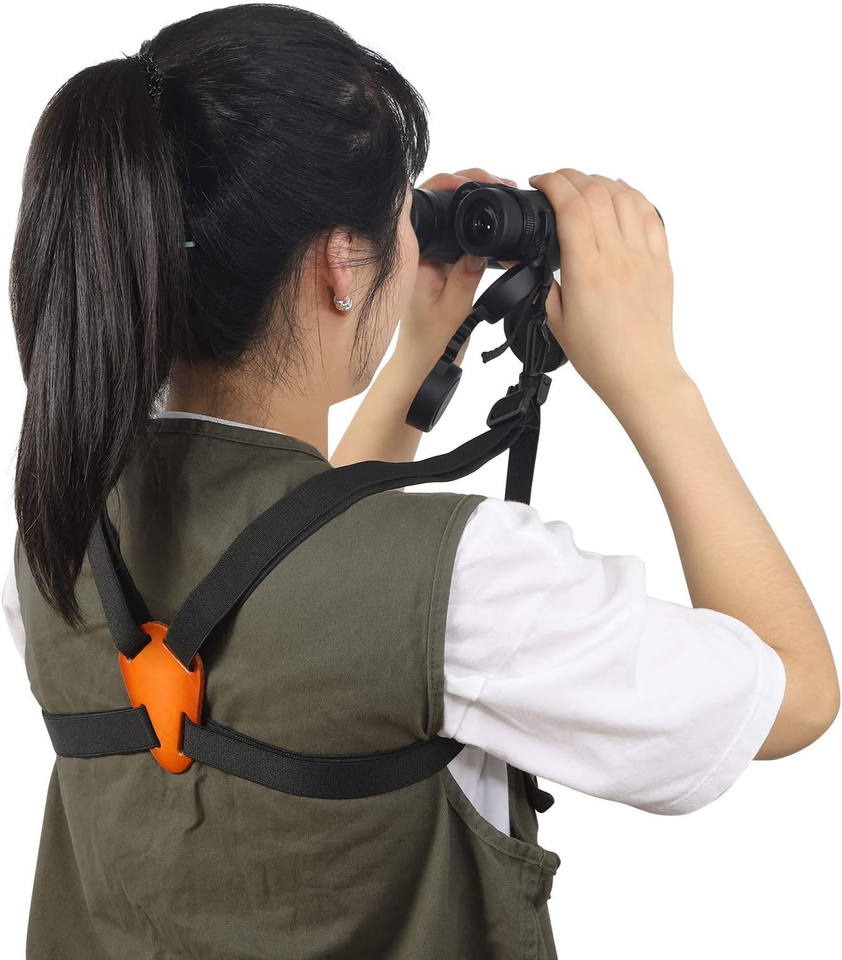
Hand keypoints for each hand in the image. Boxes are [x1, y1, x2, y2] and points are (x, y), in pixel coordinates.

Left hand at [392, 168, 516, 381]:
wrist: (423, 366)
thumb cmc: (431, 344)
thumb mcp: (454, 310)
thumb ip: (467, 276)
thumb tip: (481, 246)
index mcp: (412, 254)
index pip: (427, 201)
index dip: (452, 183)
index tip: (481, 182)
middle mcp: (418, 249)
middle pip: (441, 198)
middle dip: (471, 185)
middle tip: (504, 185)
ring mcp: (430, 254)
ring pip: (451, 213)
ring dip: (476, 201)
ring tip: (504, 195)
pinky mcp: (443, 263)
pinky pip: (459, 233)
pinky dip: (477, 224)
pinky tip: (496, 225)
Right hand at [529, 168, 682, 415]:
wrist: (640, 373)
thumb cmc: (600, 355)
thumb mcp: (555, 320)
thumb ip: (544, 282)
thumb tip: (534, 258)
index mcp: (587, 270)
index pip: (571, 205)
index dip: (552, 183)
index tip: (539, 182)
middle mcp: (618, 256)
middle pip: (596, 191)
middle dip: (571, 176)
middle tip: (555, 181)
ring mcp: (643, 255)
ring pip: (624, 195)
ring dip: (600, 181)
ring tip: (582, 185)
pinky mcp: (660, 261)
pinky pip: (650, 214)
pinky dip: (632, 195)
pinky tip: (619, 191)